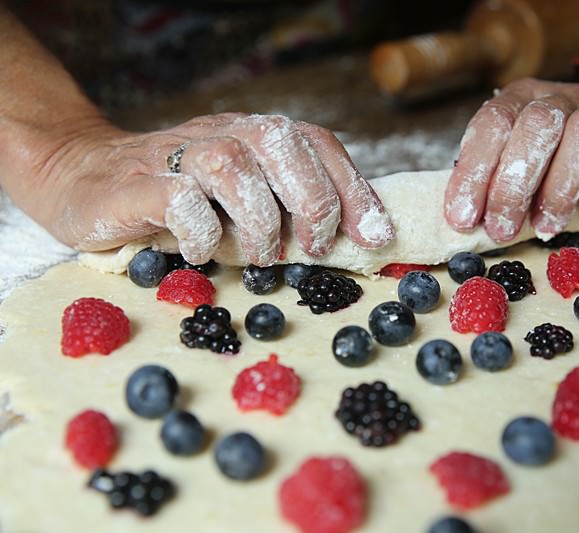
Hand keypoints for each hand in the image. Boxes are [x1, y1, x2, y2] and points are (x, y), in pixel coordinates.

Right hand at [34, 113, 393, 264]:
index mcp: (252, 135)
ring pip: (232, 166)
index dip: (354, 189)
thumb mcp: (241, 199)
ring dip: (259, 221)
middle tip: (313, 247)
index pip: (317, 143)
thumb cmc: (177, 199)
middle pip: (281, 143)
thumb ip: (287, 208)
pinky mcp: (135, 185)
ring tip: (259, 257)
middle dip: (312, 201)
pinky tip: (205, 254)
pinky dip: (202, 232)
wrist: (81, 179)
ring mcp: (175, 155)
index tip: (376, 237)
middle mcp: (219, 134)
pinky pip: (178, 199)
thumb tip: (356, 240)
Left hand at [444, 78, 578, 240]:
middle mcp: (562, 98)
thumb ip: (489, 182)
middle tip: (502, 229)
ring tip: (547, 228)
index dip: (474, 172)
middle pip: (538, 126)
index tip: (463, 218)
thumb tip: (462, 219)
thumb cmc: (550, 159)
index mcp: (520, 98)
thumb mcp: (511, 163)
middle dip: (514, 186)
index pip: (493, 123)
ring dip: (561, 189)